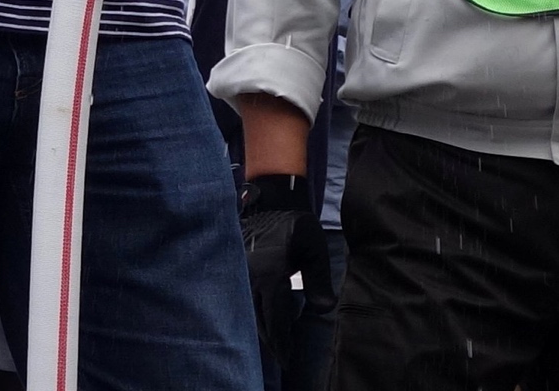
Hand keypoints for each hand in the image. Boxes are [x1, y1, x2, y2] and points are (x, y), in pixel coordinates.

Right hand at [240, 175, 334, 349]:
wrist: (271, 200)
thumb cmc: (297, 224)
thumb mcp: (315, 248)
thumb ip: (319, 280)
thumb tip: (324, 310)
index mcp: (270, 274)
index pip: (274, 318)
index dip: (281, 341)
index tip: (286, 358)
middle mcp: (250, 277)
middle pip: (257, 320)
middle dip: (269, 340)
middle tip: (280, 355)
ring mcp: (238, 272)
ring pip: (246, 311)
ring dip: (258, 328)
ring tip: (271, 342)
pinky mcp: (234, 268)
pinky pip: (240, 298)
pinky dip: (249, 312)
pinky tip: (258, 318)